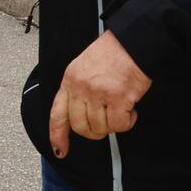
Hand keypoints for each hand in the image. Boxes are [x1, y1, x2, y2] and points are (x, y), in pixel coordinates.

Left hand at [48, 31, 151, 157]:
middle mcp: (80, 87)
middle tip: (107, 122)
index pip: (57, 114)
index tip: (61, 150)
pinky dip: (128, 122)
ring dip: (113, 125)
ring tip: (121, 108)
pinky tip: (131, 110)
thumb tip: (82, 116)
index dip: (58, 135)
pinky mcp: (118, 98)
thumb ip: (79, 89)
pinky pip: (119, 125)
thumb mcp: (84, 67)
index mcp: (69, 79)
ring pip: (100, 128)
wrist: (133, 40)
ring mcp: (98, 93)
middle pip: (80, 127)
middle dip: (94, 131)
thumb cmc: (112, 53)